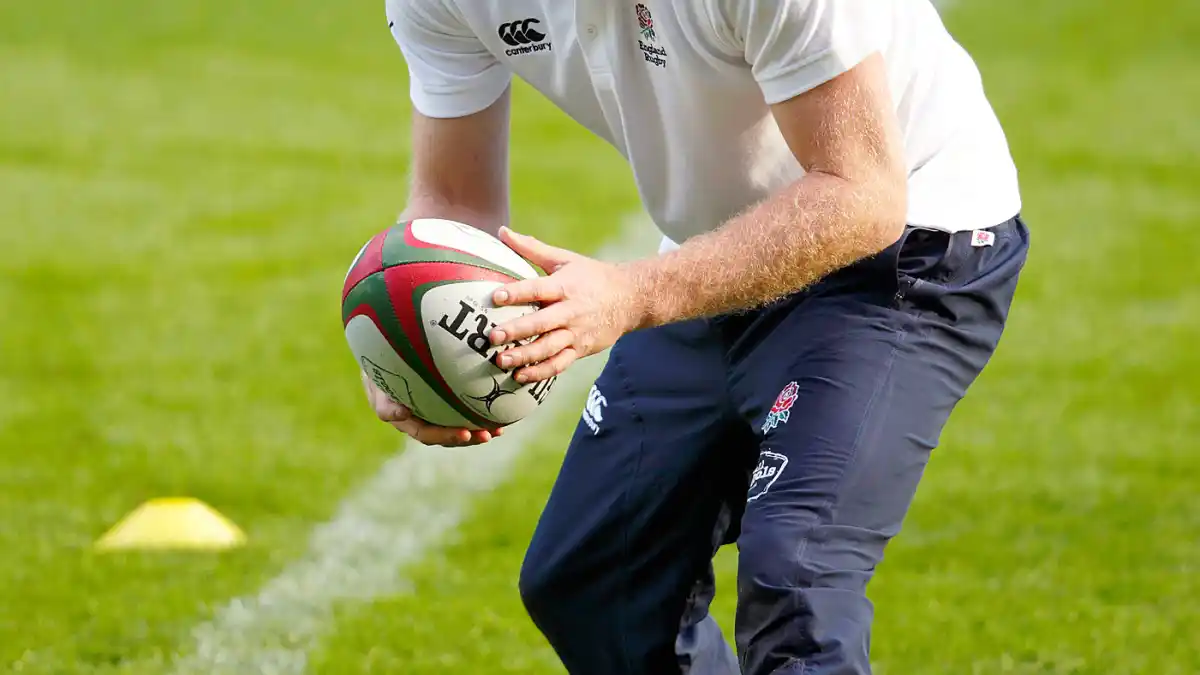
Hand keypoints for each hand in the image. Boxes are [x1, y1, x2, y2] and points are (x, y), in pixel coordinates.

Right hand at [361, 370, 503, 446]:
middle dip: (467, 437)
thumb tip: (398, 416)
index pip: (425, 432)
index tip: (466, 433)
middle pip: (443, 435)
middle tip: (489, 434)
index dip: (446, 436)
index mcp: (400, 417)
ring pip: (452, 425)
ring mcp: (426, 409)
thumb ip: (384, 400)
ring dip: (475, 429)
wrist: (376, 347)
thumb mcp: (374, 376)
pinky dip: (475, 410)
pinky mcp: (437, 399)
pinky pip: (457, 407)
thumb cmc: (375, 358)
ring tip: (498, 429)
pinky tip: (496, 405)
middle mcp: (414, 418)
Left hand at [488, 227, 644, 382]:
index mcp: (565, 286)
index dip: (517, 293)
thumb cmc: (591, 277)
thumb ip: (531, 249)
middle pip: (541, 323)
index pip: (537, 289)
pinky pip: (559, 364)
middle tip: (492, 336)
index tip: (495, 296)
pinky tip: (520, 376)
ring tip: (501, 361)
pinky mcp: (580, 350)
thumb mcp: (564, 259)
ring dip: (525, 356)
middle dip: (516, 330)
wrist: (631, 299)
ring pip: (548, 348)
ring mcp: (576, 333)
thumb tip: (502, 232)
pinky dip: (540, 372)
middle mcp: (570, 311)